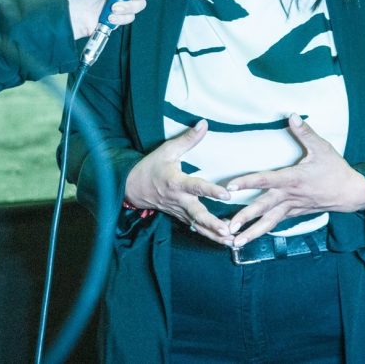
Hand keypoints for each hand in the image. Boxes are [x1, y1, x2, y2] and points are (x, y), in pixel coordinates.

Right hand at [124, 120, 233, 245]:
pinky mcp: (180, 217)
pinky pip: (196, 228)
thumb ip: (188, 139)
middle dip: (213, 224)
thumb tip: (204, 123)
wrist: (132, 188)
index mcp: (176, 183)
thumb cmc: (151, 167)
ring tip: (232, 241)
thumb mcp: (167, 150)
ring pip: (198, 226)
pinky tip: (225, 241)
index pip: (196, 187)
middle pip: (197, 215)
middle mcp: (179, 200)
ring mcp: (179, 211)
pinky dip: (209, 235)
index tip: (227, 195)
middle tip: (228, 231)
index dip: (211, 191)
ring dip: (214, 235)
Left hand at [226, 114, 364, 247]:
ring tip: (235, 243)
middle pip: (263, 207)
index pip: (266, 180)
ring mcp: (292, 207)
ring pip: (268, 222)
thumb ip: (305, 132)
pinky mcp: (294, 213)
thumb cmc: (335, 169)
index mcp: (293, 178)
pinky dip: (262, 231)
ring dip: (251, 233)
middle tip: (228, 227)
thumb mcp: (322, 148)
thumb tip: (292, 115)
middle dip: (245, 217)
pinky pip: (275, 223)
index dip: (248, 182)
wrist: (351, 193)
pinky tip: (249, 238)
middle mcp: (290, 195)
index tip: (231, 187)